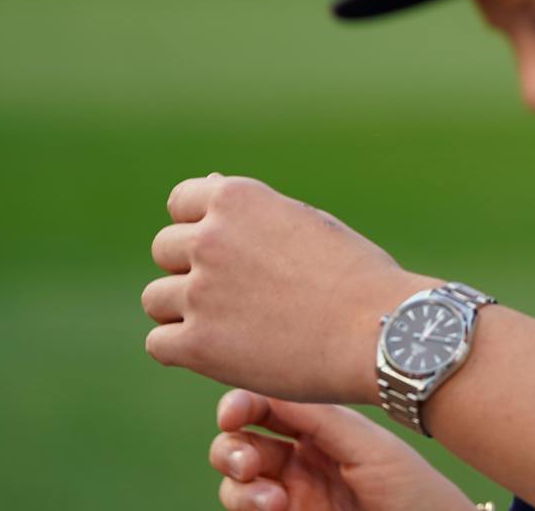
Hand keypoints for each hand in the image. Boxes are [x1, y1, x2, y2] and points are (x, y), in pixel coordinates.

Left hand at [143, 174, 431, 401]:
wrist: (379, 331)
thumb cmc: (355, 275)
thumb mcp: (305, 222)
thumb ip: (252, 211)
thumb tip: (211, 181)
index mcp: (238, 199)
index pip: (182, 202)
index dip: (202, 228)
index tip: (232, 253)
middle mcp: (211, 238)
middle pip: (165, 250)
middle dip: (191, 270)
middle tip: (237, 295)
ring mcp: (200, 292)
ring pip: (156, 299)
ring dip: (183, 312)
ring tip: (231, 326)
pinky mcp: (197, 345)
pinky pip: (159, 345)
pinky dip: (183, 351)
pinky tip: (222, 353)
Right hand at [210, 389, 481, 510]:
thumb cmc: (409, 487)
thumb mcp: (367, 445)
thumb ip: (317, 418)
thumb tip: (264, 385)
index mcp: (319, 431)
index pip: (265, 409)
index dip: (240, 406)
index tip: (232, 414)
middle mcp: (298, 462)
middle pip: (238, 444)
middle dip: (230, 450)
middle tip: (249, 465)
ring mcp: (290, 497)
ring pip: (235, 485)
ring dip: (239, 489)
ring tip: (275, 501)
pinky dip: (247, 507)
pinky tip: (278, 508)